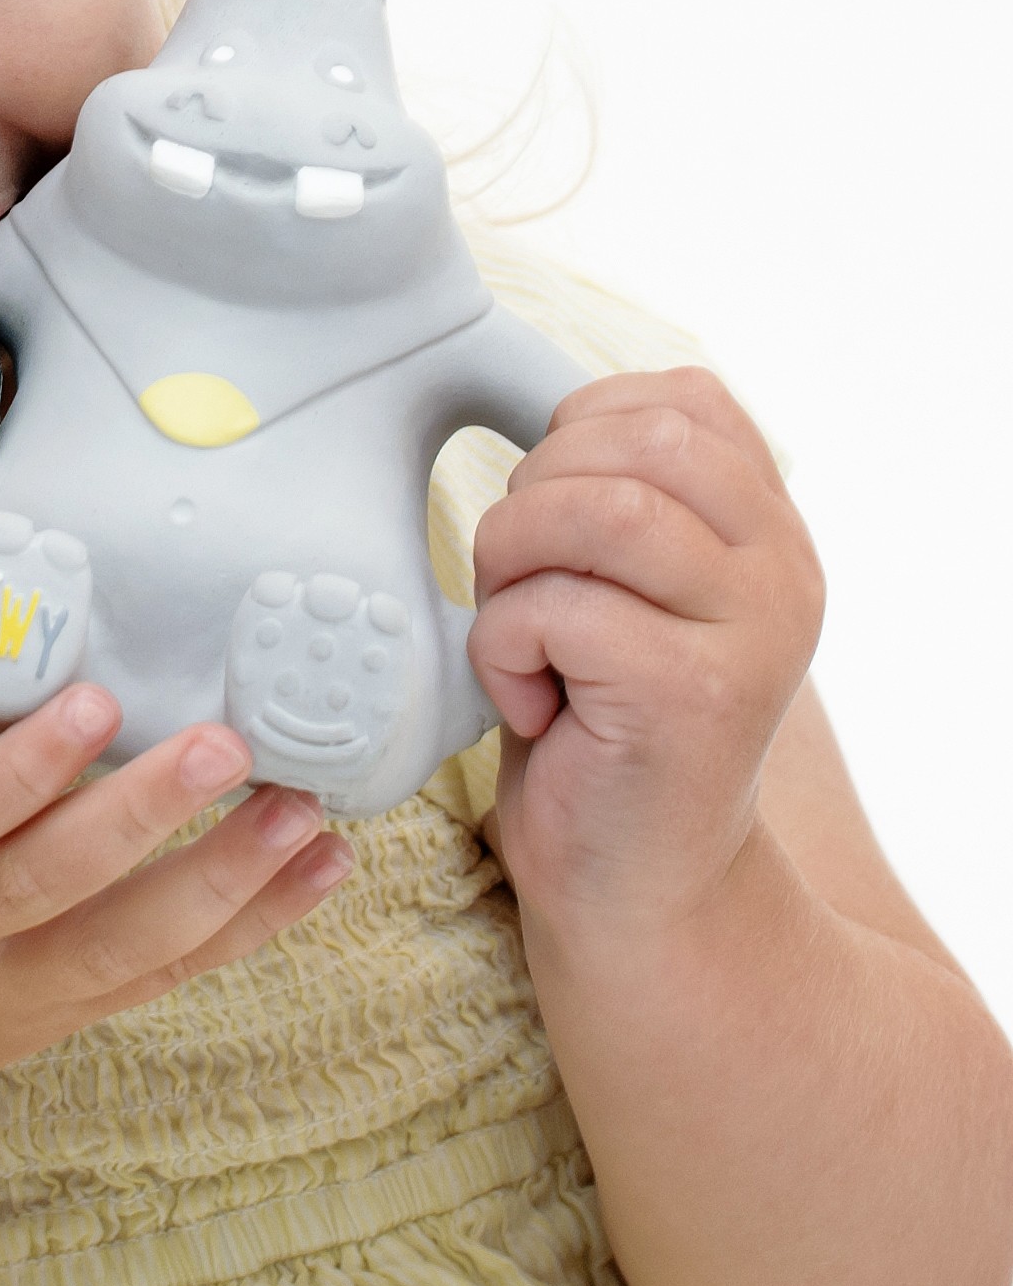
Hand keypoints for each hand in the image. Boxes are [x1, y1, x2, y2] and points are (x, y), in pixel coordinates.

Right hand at [0, 570, 352, 1109]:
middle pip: (49, 884)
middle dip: (145, 817)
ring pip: (123, 948)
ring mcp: (6, 988)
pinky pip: (161, 979)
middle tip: (229, 745)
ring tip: (304, 815)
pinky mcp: (59, 1013)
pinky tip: (322, 871)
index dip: (20, 772)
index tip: (95, 701)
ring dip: (224, 885)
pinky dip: (250, 930)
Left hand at [466, 368, 823, 932]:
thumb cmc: (603, 724)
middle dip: (537, 490)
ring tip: (519, 629)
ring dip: (513, 558)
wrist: (639, 887)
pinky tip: (531, 703)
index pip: (685, 399)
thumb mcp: (633, 586)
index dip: (585, 427)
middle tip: (522, 577)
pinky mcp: (690, 695)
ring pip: (596, 510)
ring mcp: (747, 633)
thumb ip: (628, 494)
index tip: (556, 510)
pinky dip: (502, 647)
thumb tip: (554, 411)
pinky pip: (556, 608)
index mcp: (771, 531)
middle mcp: (782, 573)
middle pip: (636, 442)